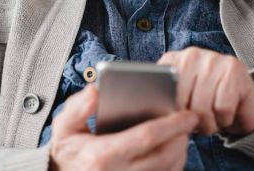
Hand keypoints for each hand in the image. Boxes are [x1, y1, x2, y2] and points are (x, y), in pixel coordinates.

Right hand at [49, 84, 197, 170]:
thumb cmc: (66, 151)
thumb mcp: (64, 126)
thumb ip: (78, 107)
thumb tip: (95, 91)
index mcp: (102, 155)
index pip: (146, 136)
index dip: (171, 124)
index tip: (187, 114)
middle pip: (164, 156)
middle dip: (181, 137)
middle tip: (188, 122)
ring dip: (180, 153)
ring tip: (182, 135)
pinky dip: (172, 167)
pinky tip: (172, 153)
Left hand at [158, 47, 253, 135]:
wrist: (242, 103)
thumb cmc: (206, 104)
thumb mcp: (181, 101)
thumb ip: (165, 100)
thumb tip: (158, 115)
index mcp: (172, 60)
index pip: (159, 90)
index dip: (169, 111)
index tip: (178, 117)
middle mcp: (190, 55)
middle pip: (181, 102)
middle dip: (190, 121)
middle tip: (199, 122)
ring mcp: (213, 59)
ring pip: (202, 107)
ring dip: (209, 123)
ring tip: (212, 118)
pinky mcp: (233, 69)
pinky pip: (222, 108)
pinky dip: (224, 119)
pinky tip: (226, 113)